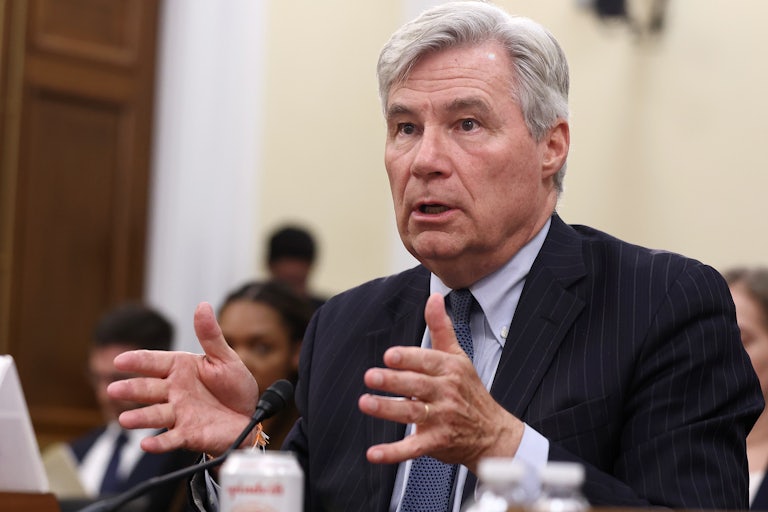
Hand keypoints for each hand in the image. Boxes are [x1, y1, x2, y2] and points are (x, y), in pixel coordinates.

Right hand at [107, 302, 259, 454]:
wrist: (248, 415)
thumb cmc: (233, 385)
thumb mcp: (225, 358)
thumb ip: (210, 335)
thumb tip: (202, 305)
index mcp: (180, 368)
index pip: (154, 362)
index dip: (137, 361)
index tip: (119, 360)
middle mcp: (174, 390)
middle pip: (148, 389)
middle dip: (131, 389)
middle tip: (113, 389)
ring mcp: (179, 413)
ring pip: (155, 415)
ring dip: (140, 418)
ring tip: (124, 420)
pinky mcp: (187, 434)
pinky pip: (171, 439)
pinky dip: (159, 443)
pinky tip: (146, 444)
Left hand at [358, 293, 524, 472]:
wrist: (493, 433)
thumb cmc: (470, 391)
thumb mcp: (458, 357)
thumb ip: (441, 328)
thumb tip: (434, 297)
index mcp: (450, 370)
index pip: (427, 361)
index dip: (408, 358)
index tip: (389, 356)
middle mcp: (446, 393)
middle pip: (416, 385)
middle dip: (393, 381)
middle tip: (370, 376)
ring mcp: (442, 419)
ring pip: (411, 413)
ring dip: (387, 409)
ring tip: (366, 403)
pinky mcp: (436, 442)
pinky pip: (412, 448)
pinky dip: (392, 453)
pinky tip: (373, 453)